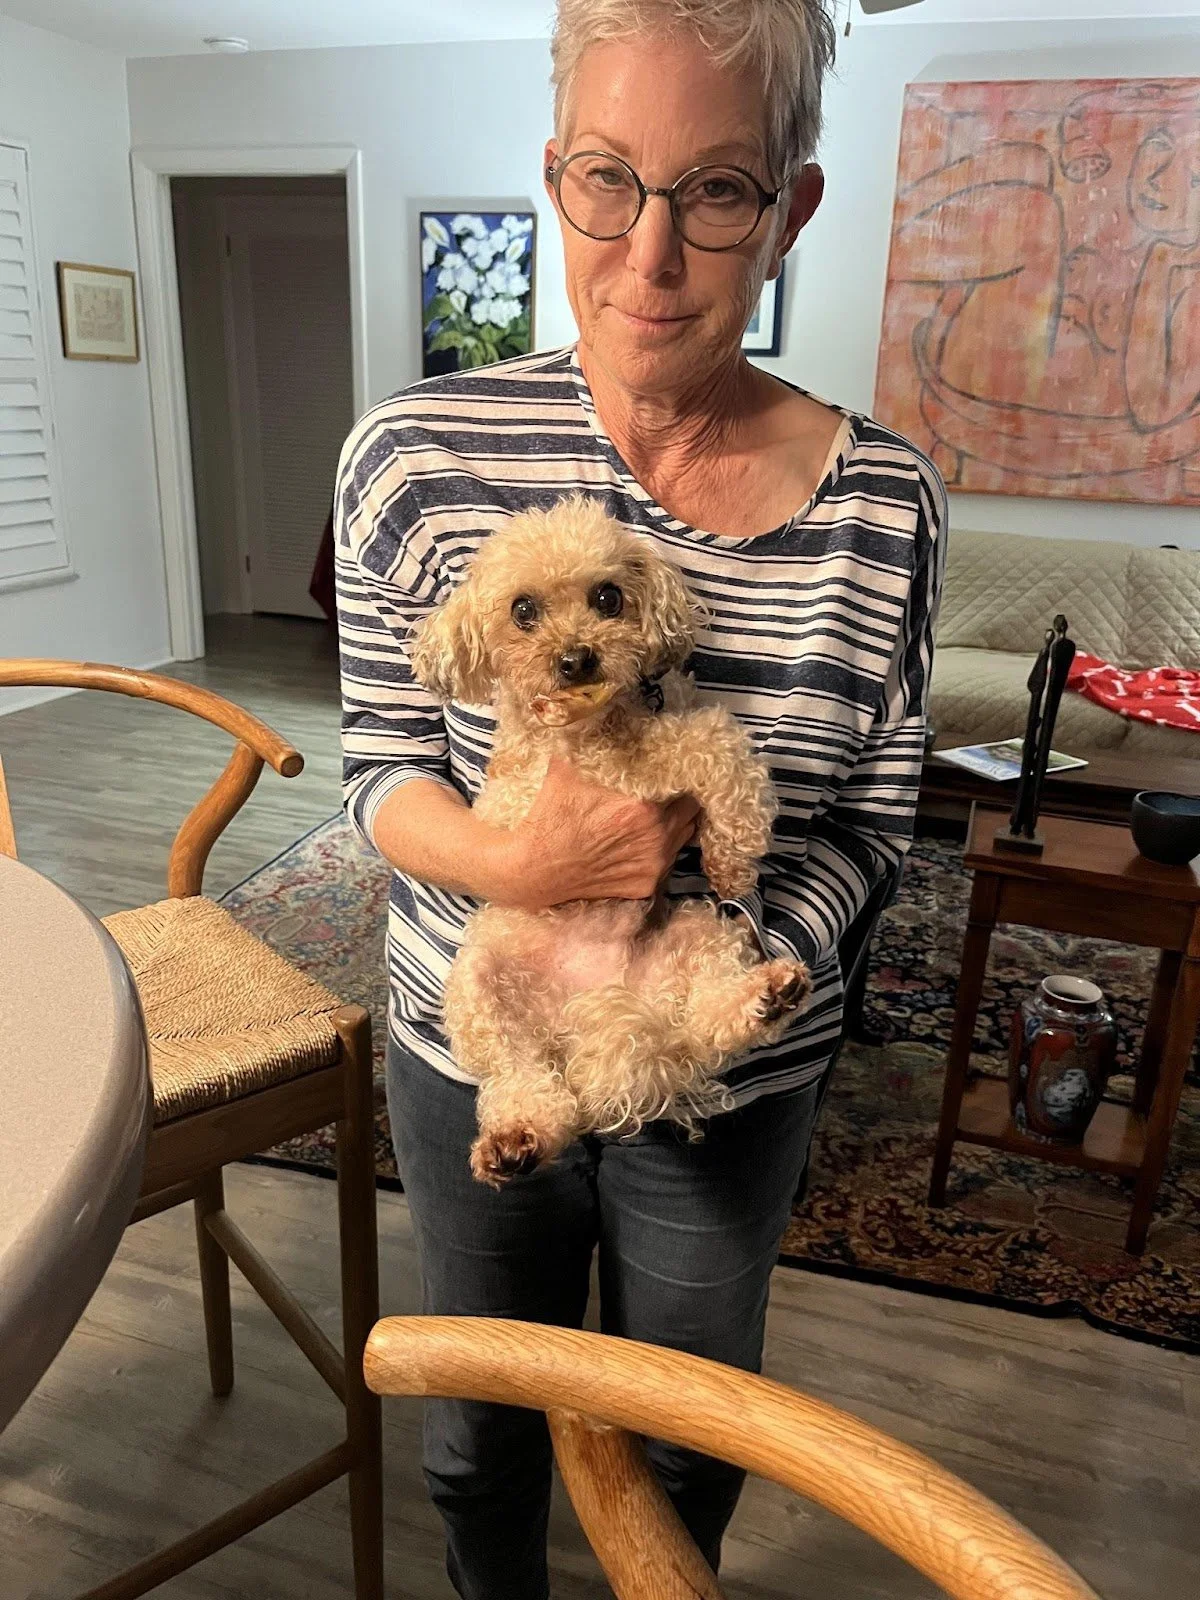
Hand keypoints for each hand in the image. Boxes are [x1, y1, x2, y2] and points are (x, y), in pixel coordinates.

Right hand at [495, 758, 698, 908]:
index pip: (683, 781)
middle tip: (664, 789)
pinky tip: (638, 840)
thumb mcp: (570, 766)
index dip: (678, 771)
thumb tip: (606, 710)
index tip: (669, 766)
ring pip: (683, 835)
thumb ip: (594, 740)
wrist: (535, 868)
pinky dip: (659, 848)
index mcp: (643, 806)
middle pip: (690, 808)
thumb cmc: (552, 814)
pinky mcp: (645, 886)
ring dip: (673, 823)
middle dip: (678, 796)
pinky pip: (667, 860)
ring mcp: (653, 865)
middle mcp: (656, 837)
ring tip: (651, 814)